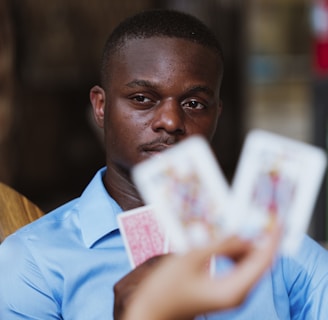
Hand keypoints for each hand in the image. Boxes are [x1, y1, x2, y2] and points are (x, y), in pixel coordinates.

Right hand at [117, 220, 281, 319]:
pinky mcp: (221, 289)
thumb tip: (241, 234)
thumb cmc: (166, 289)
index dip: (272, 239)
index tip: (277, 221)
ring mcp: (229, 292)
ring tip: (241, 224)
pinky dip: (236, 253)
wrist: (151, 310)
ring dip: (246, 245)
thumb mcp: (192, 258)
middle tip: (258, 218)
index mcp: (232, 289)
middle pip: (257, 263)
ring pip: (247, 265)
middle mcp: (236, 293)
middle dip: (260, 239)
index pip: (262, 261)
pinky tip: (227, 240)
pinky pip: (237, 268)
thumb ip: (219, 245)